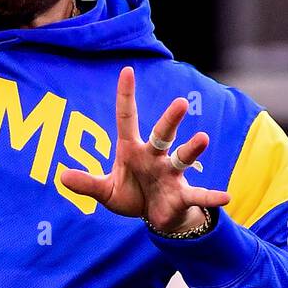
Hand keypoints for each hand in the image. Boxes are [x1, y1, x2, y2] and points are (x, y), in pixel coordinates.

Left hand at [57, 66, 230, 232]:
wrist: (155, 216)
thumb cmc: (131, 195)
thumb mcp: (106, 191)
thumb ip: (87, 184)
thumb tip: (61, 175)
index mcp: (133, 149)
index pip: (127, 118)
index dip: (126, 96)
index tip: (127, 71)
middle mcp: (154, 156)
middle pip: (163, 133)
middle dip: (171, 119)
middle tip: (180, 103)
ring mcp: (170, 174)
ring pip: (182, 157)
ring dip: (192, 149)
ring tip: (202, 139)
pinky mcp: (181, 194)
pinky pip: (198, 194)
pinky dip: (211, 196)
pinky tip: (226, 197)